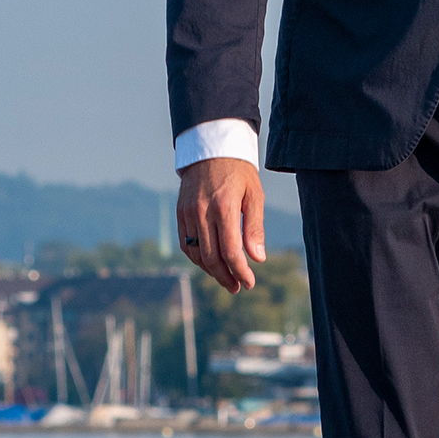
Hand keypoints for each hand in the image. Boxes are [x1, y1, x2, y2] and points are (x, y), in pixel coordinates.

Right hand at [176, 158, 266, 291]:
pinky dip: (197, 259)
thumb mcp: (254, 195)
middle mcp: (202, 212)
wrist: (211, 150)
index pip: (230, 251)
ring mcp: (188, 213)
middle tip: (238, 287)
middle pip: (211, 257)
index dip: (240, 271)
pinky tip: (210, 264)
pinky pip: (186, 244)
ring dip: (211, 271)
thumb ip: (255, 227)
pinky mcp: (180, 213)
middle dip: (226, 277)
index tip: (250, 283)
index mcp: (224, 207)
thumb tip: (257, 258)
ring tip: (227, 279)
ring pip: (196, 254)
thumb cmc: (239, 172)